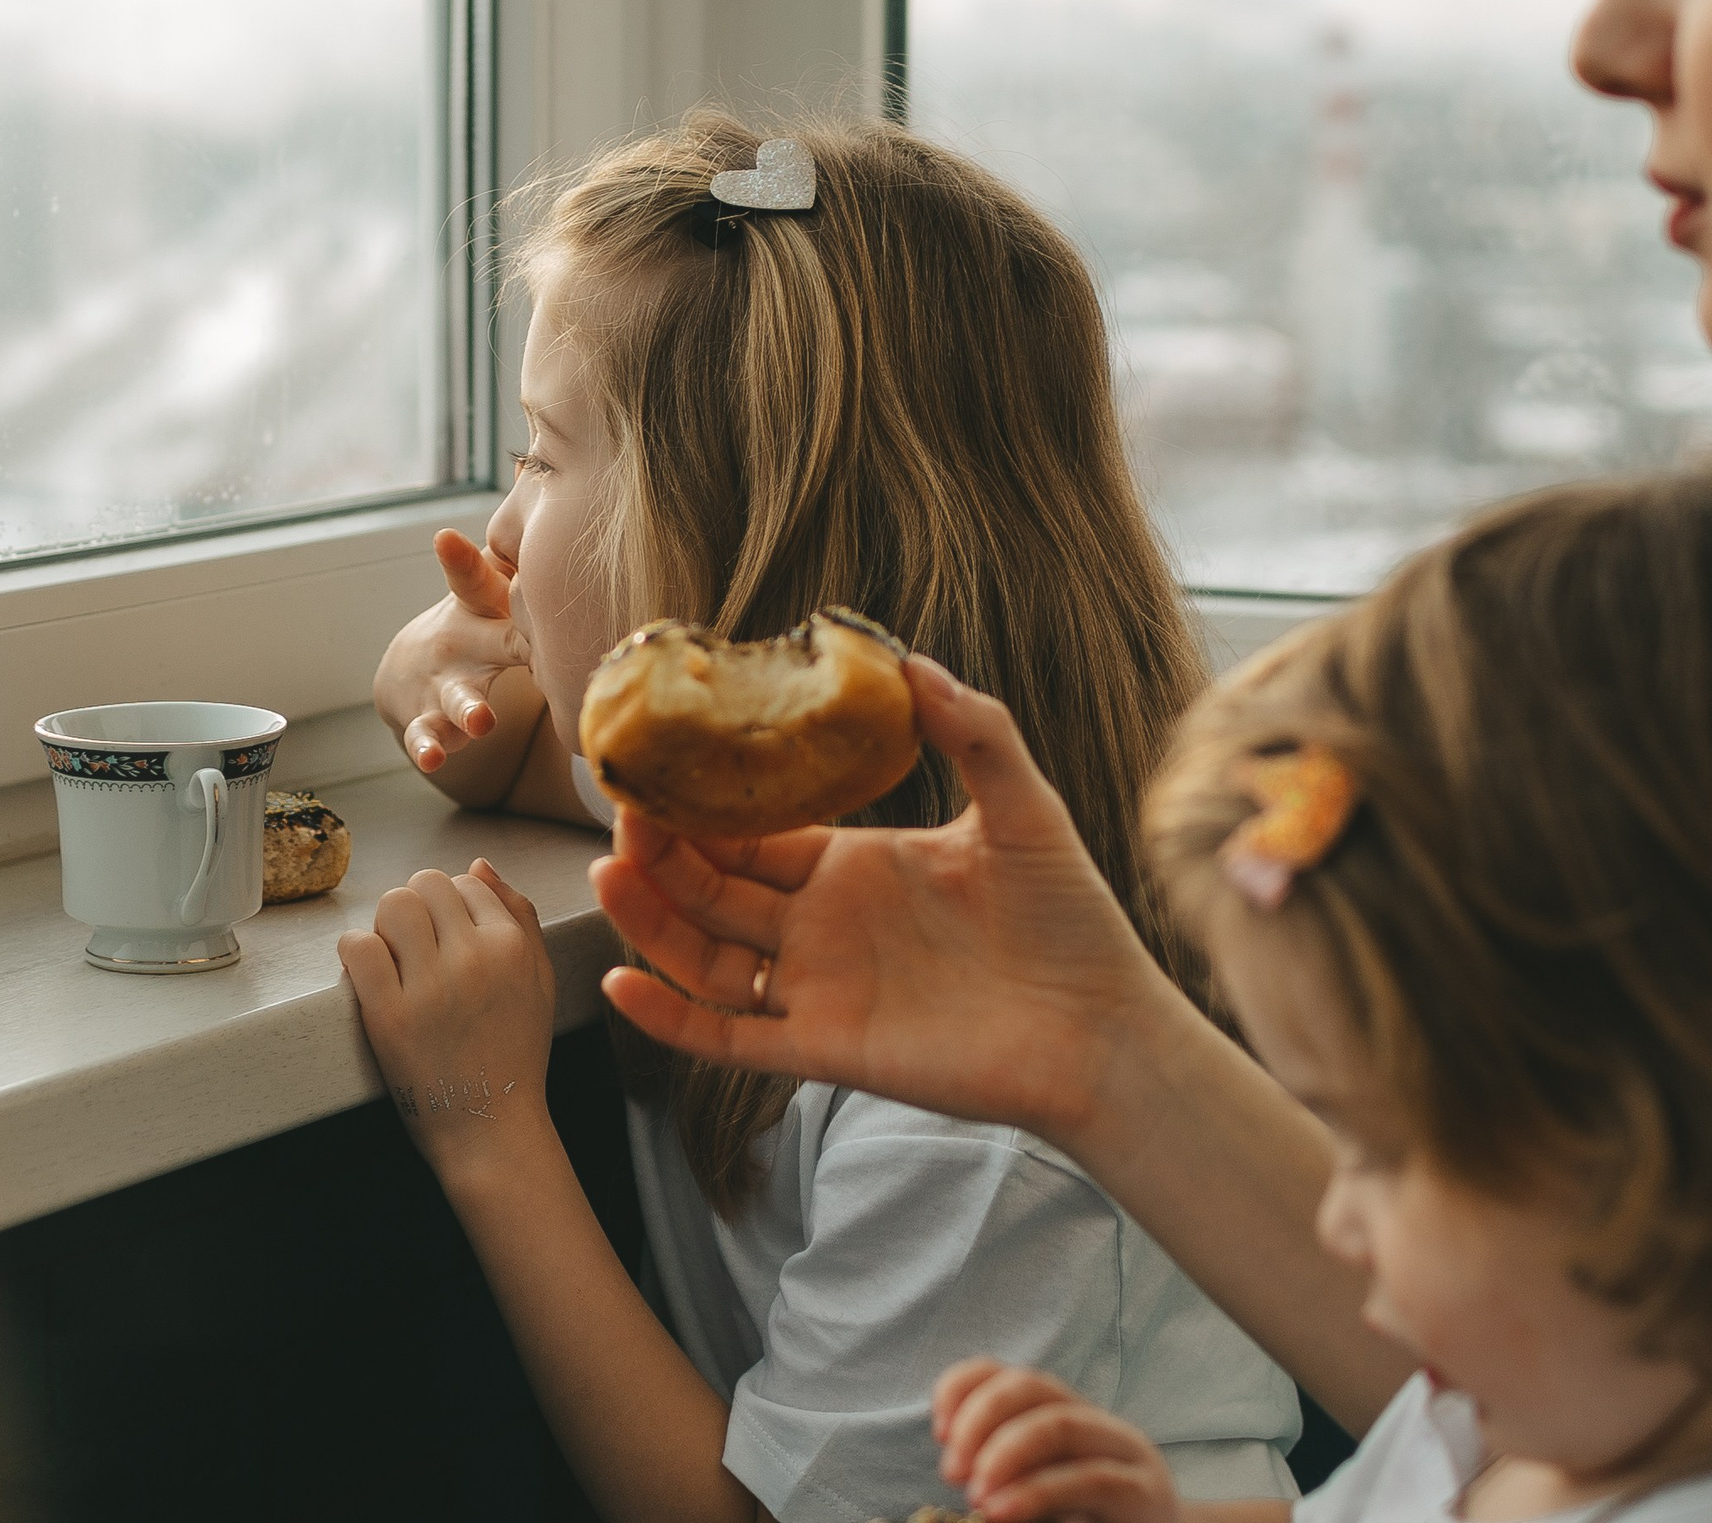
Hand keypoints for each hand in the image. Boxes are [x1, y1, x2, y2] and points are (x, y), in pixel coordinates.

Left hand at [339, 859, 558, 1182]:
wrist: (491, 1126)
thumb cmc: (514, 1055)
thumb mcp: (540, 979)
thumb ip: (520, 917)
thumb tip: (478, 867)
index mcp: (513, 946)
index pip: (467, 882)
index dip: (451, 904)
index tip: (445, 936)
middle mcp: (474, 957)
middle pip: (426, 884)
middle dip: (416, 907)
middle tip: (415, 945)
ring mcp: (431, 986)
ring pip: (392, 905)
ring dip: (386, 924)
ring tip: (393, 956)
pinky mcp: (389, 1014)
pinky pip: (359, 947)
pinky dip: (355, 951)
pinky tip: (369, 973)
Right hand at [374, 529, 529, 771]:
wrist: (412, 669)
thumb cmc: (478, 620)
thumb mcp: (492, 587)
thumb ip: (521, 551)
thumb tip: (536, 481)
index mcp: (479, 607)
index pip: (471, 578)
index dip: (459, 559)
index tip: (445, 539)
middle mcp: (460, 643)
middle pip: (486, 640)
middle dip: (507, 642)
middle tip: (529, 648)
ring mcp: (442, 685)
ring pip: (456, 698)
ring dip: (469, 710)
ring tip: (482, 722)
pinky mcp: (429, 722)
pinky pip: (427, 737)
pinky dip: (428, 748)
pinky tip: (432, 759)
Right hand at [591, 657, 1174, 1146]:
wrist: (1103, 1029)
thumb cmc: (1072, 922)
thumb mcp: (1023, 809)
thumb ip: (974, 731)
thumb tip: (911, 659)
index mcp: (853, 865)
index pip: (752, 831)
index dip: (700, 805)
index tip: (656, 763)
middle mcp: (822, 927)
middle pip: (712, 888)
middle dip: (660, 852)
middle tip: (620, 808)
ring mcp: (818, 990)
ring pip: (704, 957)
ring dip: (650, 922)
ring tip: (608, 874)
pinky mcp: (824, 1051)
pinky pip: (728, 1038)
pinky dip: (670, 1020)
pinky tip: (622, 982)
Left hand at [934, 1360, 1181, 1522]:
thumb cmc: (1090, 1522)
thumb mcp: (1044, 1489)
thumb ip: (1008, 1471)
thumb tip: (954, 1463)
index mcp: (1063, 1413)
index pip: (1008, 1373)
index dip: (965, 1388)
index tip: (938, 1429)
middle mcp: (1094, 1420)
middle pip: (1031, 1388)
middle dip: (979, 1420)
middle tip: (951, 1470)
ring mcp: (1124, 1452)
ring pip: (1059, 1425)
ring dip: (1005, 1454)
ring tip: (975, 1495)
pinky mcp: (1143, 1493)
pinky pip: (1090, 1479)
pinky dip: (1037, 1492)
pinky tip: (1002, 1511)